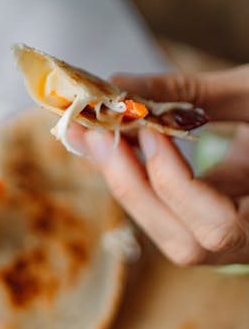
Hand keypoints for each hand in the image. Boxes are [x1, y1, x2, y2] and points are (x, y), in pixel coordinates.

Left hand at [69, 65, 248, 265]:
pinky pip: (170, 218)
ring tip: (94, 136)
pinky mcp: (214, 227)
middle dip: (133, 188)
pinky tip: (113, 147)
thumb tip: (118, 83)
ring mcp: (236, 242)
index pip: (219, 228)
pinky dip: (139, 183)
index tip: (149, 133)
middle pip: (186, 245)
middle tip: (95, 133)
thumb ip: (188, 94)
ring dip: (127, 186)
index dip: (176, 184)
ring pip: (172, 237)